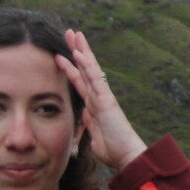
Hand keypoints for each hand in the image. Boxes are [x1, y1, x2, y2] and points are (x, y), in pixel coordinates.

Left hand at [57, 29, 146, 170]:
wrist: (127, 156)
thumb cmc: (113, 150)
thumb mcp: (94, 136)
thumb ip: (89, 123)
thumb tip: (84, 114)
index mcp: (95, 104)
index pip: (81, 81)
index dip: (71, 67)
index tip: (62, 54)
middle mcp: (99, 96)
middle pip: (85, 68)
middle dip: (77, 50)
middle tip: (69, 33)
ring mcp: (103, 96)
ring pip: (90, 68)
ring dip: (81, 50)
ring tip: (73, 34)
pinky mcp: (106, 99)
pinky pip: (95, 78)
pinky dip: (86, 64)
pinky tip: (79, 52)